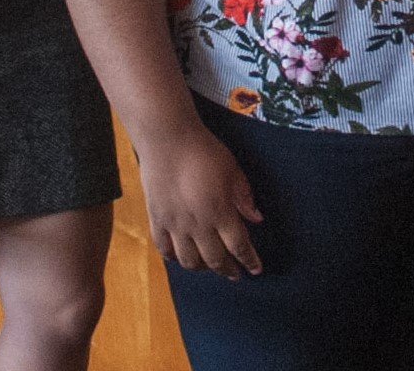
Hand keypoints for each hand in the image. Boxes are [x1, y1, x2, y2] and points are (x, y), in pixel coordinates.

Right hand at [137, 125, 263, 278]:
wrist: (167, 138)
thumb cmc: (204, 150)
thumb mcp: (232, 170)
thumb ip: (244, 197)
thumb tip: (257, 218)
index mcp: (220, 212)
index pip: (239, 246)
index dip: (249, 260)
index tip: (256, 269)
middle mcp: (197, 224)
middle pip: (215, 259)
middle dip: (228, 270)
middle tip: (235, 274)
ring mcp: (174, 224)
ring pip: (189, 260)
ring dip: (202, 268)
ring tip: (209, 266)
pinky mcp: (156, 219)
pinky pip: (164, 249)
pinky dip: (174, 258)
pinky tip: (181, 257)